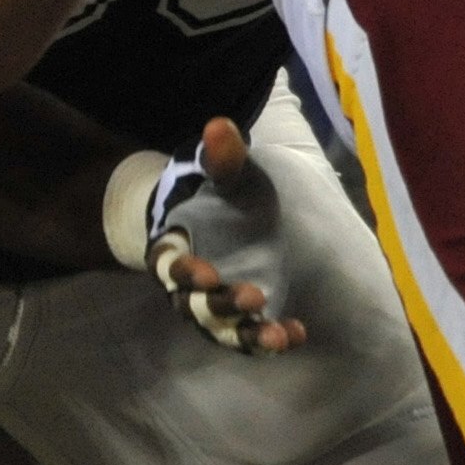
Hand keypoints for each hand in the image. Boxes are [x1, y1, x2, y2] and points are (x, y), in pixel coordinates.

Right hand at [119, 116, 307, 353]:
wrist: (221, 217)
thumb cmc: (215, 195)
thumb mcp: (222, 173)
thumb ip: (221, 158)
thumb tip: (219, 125)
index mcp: (173, 247)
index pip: (168, 264)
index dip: (181, 272)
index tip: (204, 272)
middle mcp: (187, 285)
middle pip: (192, 305)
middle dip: (219, 306)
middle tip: (251, 298)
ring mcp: (213, 305)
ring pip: (219, 329)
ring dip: (245, 335)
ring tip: (277, 336)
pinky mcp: (241, 317)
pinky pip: (249, 336)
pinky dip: (269, 339)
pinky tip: (297, 333)